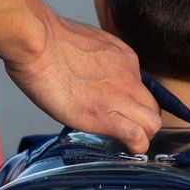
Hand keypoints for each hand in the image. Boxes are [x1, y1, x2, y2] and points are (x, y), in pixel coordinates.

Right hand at [4, 16, 160, 152]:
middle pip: (153, 107)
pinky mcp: (104, 114)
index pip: (140, 88)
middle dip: (142, 122)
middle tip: (123, 129)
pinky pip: (136, 136)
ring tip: (124, 141)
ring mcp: (119, 95)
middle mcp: (128, 75)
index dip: (132, 104)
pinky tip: (124, 148)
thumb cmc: (46, 41)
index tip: (118, 111)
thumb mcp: (84, 45)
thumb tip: (87, 75)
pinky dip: (135, 146)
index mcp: (123, 58)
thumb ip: (95, 62)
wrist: (36, 41)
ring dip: (142, 136)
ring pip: (152, 124)